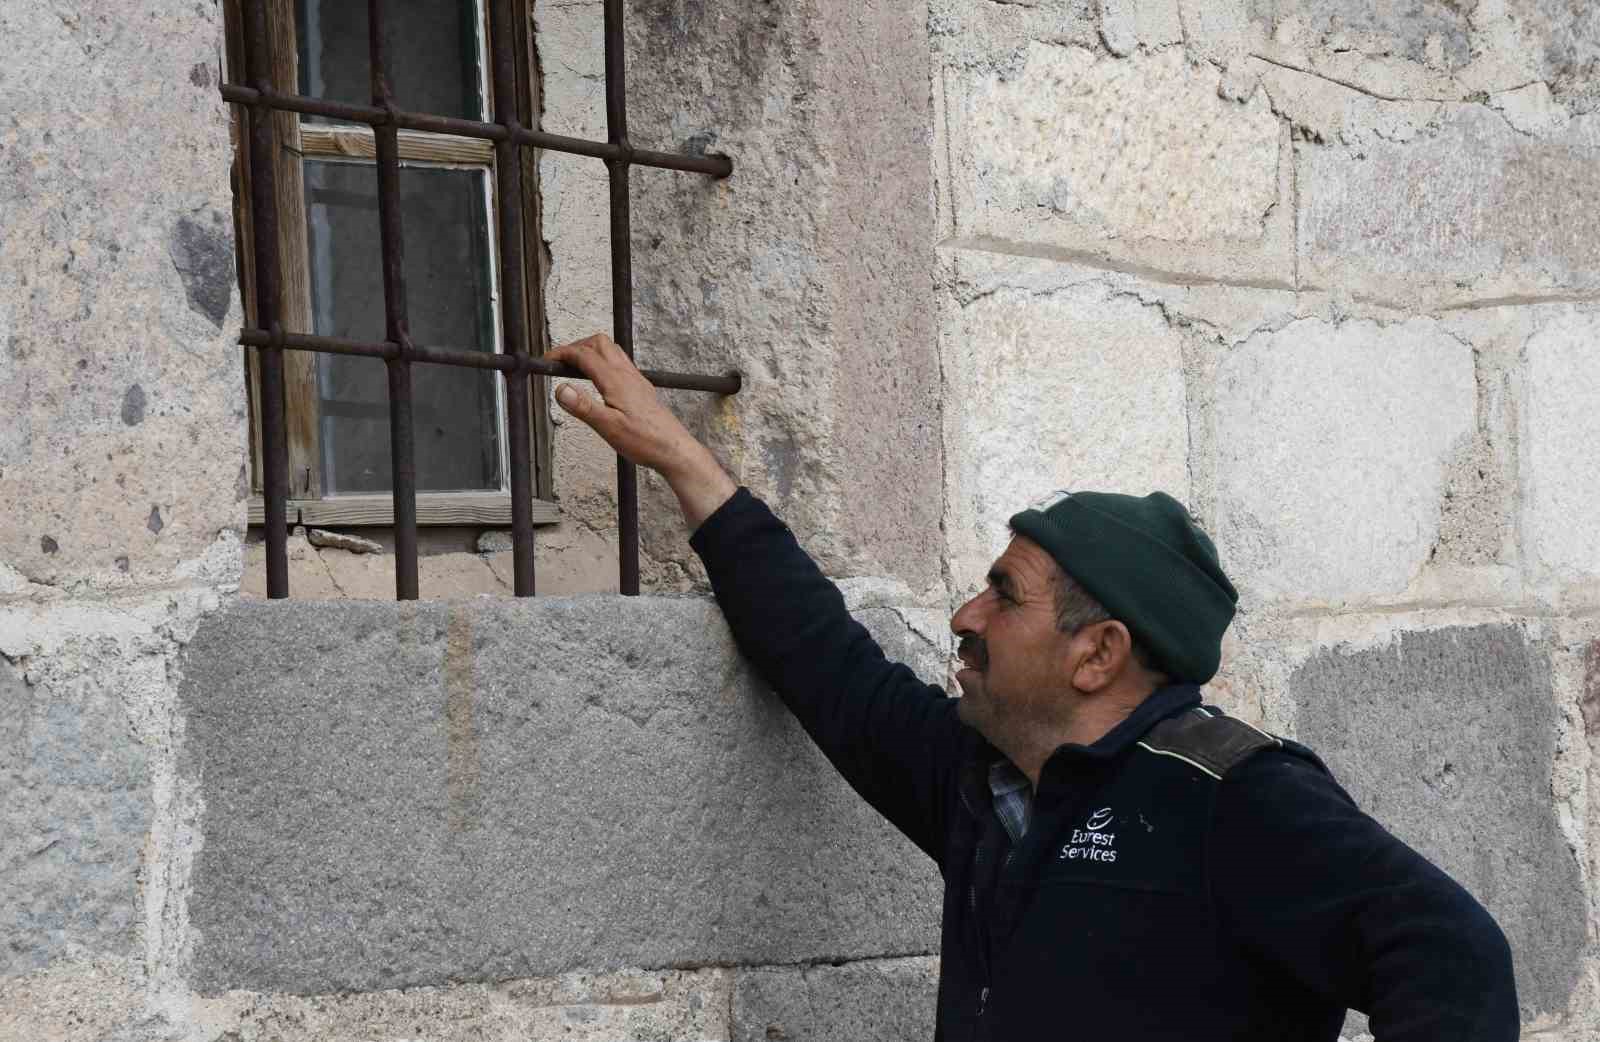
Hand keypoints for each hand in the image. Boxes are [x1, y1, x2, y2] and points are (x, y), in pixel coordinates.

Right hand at [545, 333, 736, 528]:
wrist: (673, 448)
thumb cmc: (645, 441)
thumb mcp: (608, 427)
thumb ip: (583, 407)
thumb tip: (560, 389)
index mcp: (615, 380)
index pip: (584, 355)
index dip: (562, 353)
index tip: (546, 361)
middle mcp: (627, 374)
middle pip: (599, 343)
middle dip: (576, 346)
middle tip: (560, 361)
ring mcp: (636, 379)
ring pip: (612, 350)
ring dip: (591, 351)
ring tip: (576, 367)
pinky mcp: (641, 388)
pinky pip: (621, 363)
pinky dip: (604, 361)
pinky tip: (600, 379)